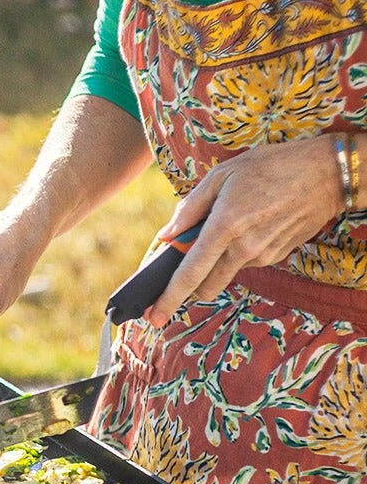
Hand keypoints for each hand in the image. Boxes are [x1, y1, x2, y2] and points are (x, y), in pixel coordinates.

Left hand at [147, 134, 345, 326]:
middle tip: (180, 278)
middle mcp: (244, 248)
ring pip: (225, 275)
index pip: (190, 273)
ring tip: (227, 229)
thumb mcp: (222, 175)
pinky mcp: (277, 257)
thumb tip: (167, 235)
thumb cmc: (271, 166)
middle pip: (206, 288)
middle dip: (189, 288)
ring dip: (216, 264)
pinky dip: (237, 253)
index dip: (169, 298)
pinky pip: (246, 263)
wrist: (327, 173)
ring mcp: (263, 255)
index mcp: (224, 226)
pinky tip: (249, 227)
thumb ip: (190, 208)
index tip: (155, 316)